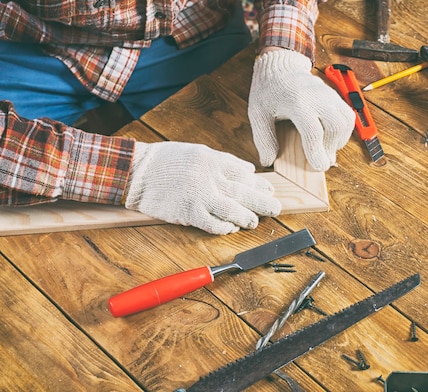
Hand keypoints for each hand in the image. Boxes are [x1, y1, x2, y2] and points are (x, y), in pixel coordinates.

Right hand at [123, 142, 280, 234]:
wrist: (136, 172)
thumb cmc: (166, 161)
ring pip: (233, 210)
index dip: (259, 184)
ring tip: (254, 222)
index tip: (268, 190)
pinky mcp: (189, 213)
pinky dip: (225, 227)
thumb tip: (248, 169)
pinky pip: (214, 224)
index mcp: (213, 160)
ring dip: (247, 217)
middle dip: (262, 202)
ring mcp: (200, 197)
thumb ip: (225, 161)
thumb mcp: (198, 151)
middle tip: (276, 208)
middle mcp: (210, 178)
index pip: (244, 174)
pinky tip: (231, 228)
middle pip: (244, 192)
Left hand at [248, 48, 354, 170]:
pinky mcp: (334, 96)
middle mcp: (316, 97)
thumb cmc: (268, 90)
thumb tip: (268, 160)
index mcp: (296, 101)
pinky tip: (331, 138)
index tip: (319, 166)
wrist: (280, 67)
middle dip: (331, 147)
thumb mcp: (257, 113)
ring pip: (346, 120)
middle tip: (321, 158)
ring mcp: (328, 95)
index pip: (313, 131)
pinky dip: (344, 130)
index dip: (317, 152)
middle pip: (336, 126)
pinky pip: (348, 115)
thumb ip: (263, 138)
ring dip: (340, 139)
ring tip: (326, 148)